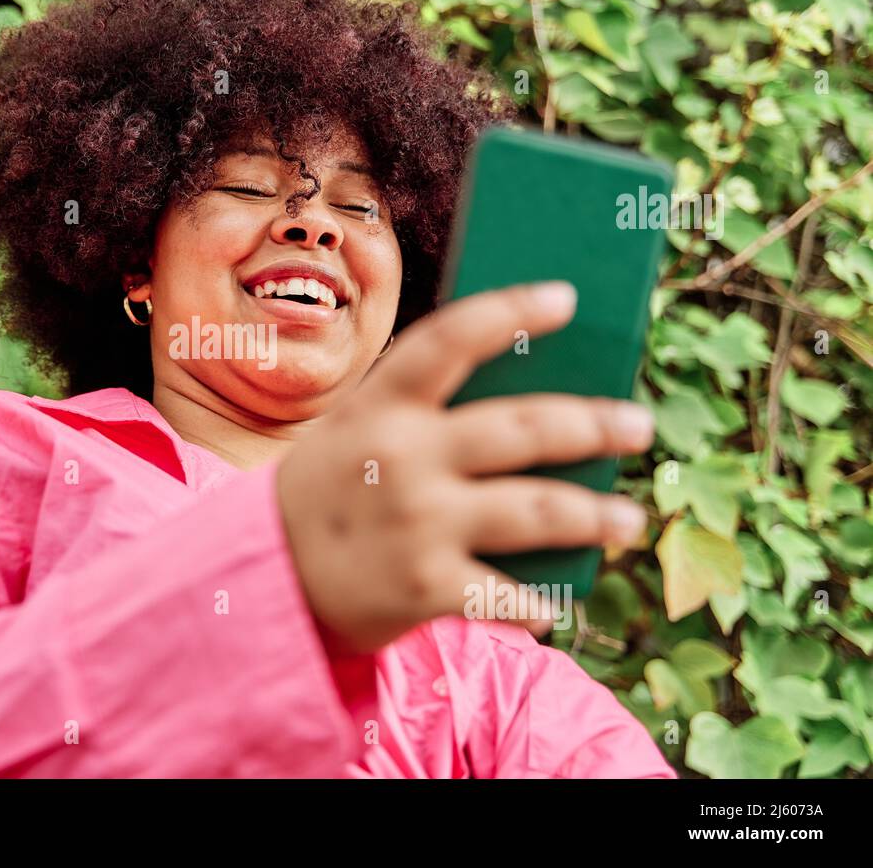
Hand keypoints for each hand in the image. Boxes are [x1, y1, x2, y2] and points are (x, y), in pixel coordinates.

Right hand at [276, 281, 653, 653]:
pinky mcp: (426, 589)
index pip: (450, 340)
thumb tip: (535, 402)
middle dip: (594, 425)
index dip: (511, 312)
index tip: (566, 298)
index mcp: (380, 407)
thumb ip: (421, 414)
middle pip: (524, 428)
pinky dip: (539, 604)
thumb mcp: (353, 432)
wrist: (265, 576)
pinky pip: (507, 595)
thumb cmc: (329, 490)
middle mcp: (403, 458)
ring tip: (627, 519)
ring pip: (537, 511)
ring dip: (595, 515)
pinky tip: (558, 605)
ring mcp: (418, 524)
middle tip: (637, 426)